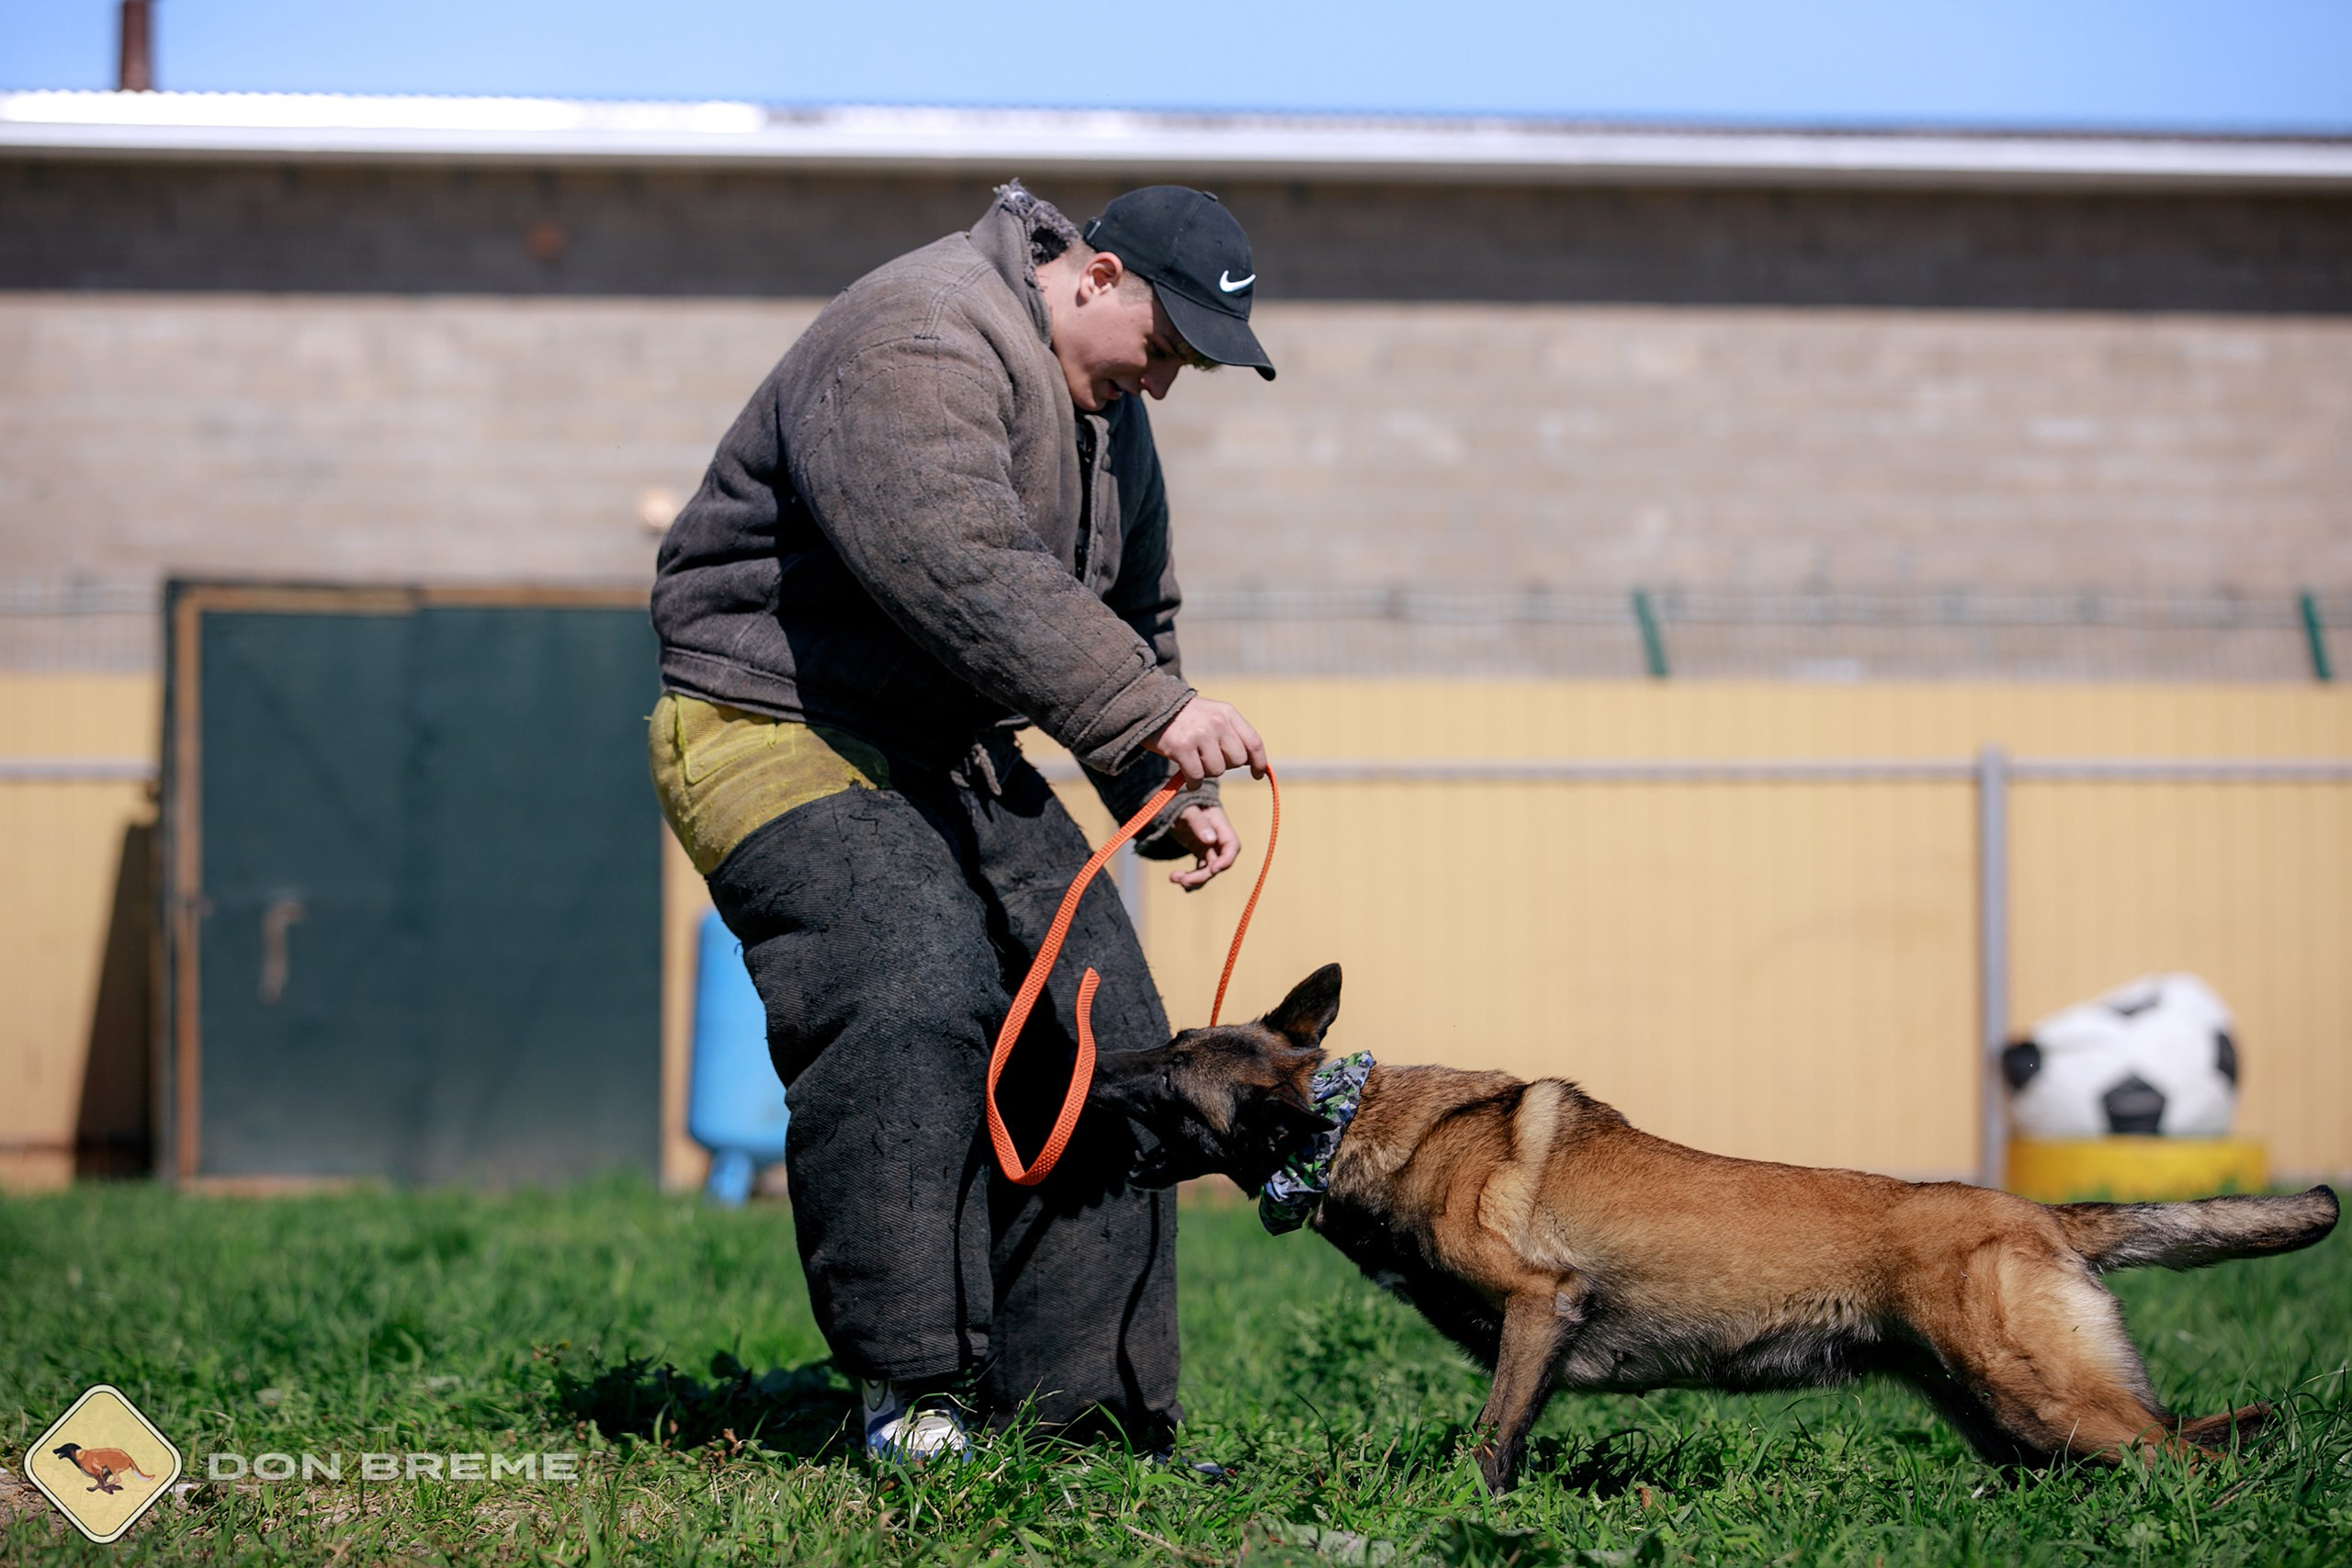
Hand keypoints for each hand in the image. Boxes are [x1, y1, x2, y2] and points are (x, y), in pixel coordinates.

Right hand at [1145, 696, 1266, 783]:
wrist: (1150, 707)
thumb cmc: (1185, 718)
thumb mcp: (1212, 715)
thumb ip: (1231, 733)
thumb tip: (1251, 762)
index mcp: (1227, 713)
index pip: (1253, 742)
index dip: (1259, 763)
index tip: (1257, 775)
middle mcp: (1217, 722)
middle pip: (1237, 760)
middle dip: (1225, 766)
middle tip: (1208, 760)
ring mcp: (1200, 734)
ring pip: (1217, 770)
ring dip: (1206, 773)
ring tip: (1194, 763)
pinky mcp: (1182, 746)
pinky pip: (1197, 776)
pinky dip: (1193, 782)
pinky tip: (1187, 778)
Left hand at [1166, 804, 1240, 890]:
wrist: (1171, 799)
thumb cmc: (1180, 800)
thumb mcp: (1187, 809)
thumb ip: (1198, 822)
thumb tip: (1211, 840)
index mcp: (1220, 824)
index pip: (1232, 846)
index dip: (1226, 860)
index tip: (1213, 869)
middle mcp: (1217, 838)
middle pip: (1218, 863)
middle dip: (1203, 875)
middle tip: (1184, 881)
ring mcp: (1208, 846)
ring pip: (1208, 870)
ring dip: (1194, 879)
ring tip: (1175, 879)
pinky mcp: (1199, 851)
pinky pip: (1198, 869)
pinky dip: (1190, 877)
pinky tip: (1177, 880)